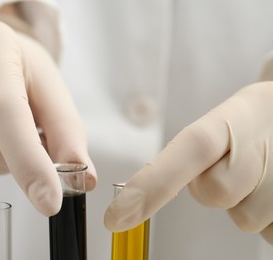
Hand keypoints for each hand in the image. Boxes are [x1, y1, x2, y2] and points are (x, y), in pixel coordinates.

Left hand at [104, 82, 272, 243]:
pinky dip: (268, 214)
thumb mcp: (228, 117)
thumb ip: (190, 152)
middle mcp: (260, 147)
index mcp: (232, 119)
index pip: (190, 150)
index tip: (116, 218)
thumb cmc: (257, 120)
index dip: (152, 186)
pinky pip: (267, 230)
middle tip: (236, 159)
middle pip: (212, 194)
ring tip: (265, 169)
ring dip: (245, 200)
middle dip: (214, 184)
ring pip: (242, 217)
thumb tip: (146, 191)